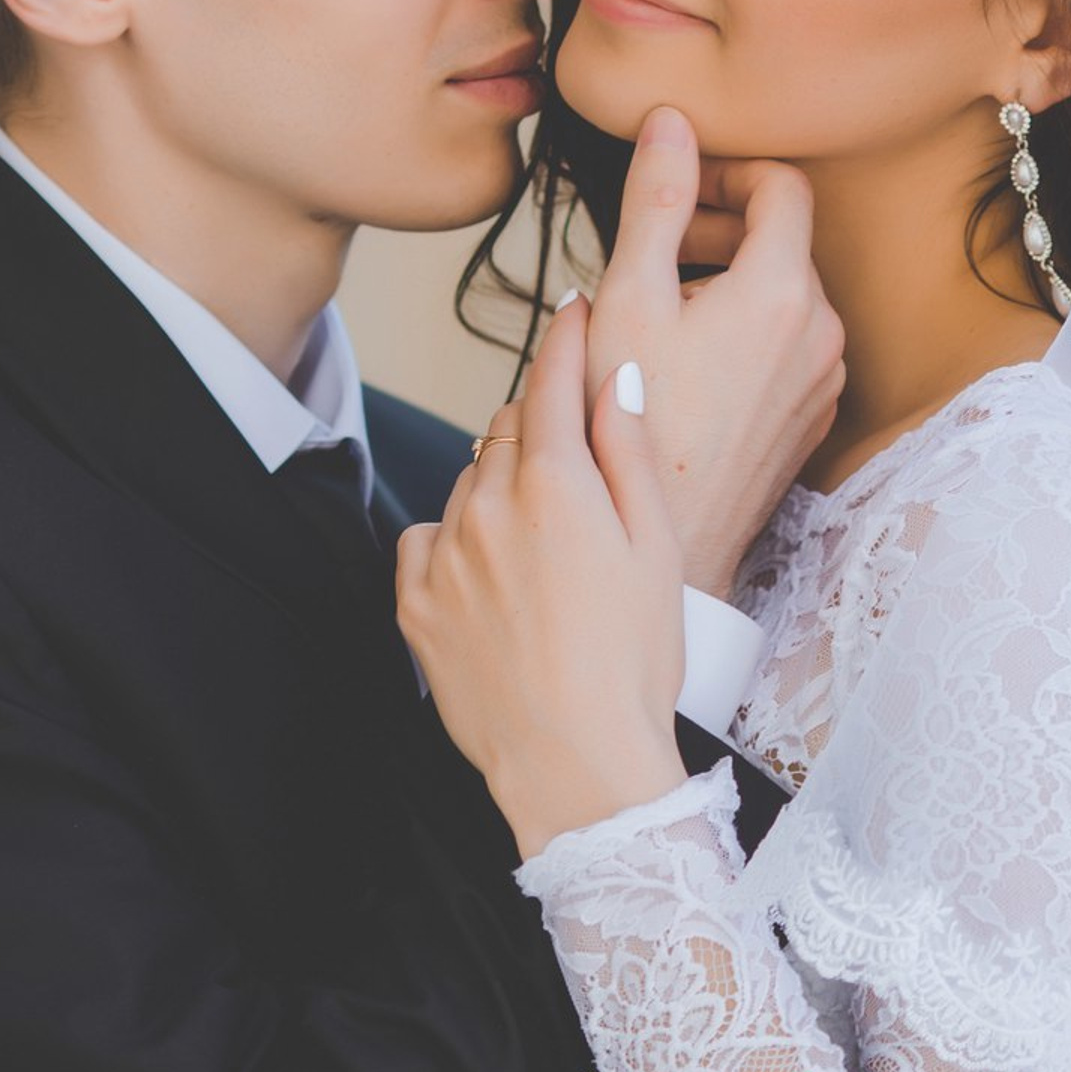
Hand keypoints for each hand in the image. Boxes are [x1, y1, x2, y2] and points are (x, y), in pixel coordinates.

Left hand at [397, 298, 688, 860]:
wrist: (578, 767)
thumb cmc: (635, 664)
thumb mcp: (656, 550)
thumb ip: (627, 453)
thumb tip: (614, 377)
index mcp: (556, 485)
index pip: (553, 380)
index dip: (567, 336)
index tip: (575, 304)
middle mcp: (488, 506)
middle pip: (509, 429)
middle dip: (541, 425)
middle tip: (577, 462)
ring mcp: (445, 555)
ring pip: (470, 483)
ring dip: (501, 488)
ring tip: (546, 551)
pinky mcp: (414, 604)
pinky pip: (428, 540)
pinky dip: (456, 543)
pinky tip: (495, 580)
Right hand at [585, 107, 844, 599]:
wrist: (668, 541)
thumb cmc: (634, 427)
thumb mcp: (630, 297)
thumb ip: (655, 199)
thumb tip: (670, 122)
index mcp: (784, 291)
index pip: (782, 186)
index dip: (726, 173)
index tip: (676, 189)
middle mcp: (823, 333)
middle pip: (782, 242)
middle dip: (716, 230)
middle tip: (652, 251)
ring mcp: (823, 381)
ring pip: (782, 297)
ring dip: (726, 285)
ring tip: (658, 314)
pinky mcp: (811, 420)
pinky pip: (787, 349)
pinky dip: (744, 334)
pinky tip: (685, 366)